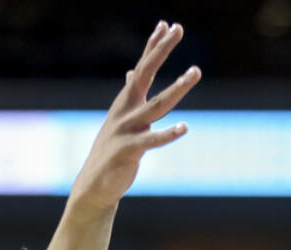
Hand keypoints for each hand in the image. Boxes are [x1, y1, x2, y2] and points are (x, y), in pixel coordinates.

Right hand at [67, 21, 201, 214]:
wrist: (95, 185)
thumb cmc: (111, 151)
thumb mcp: (120, 118)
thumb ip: (129, 93)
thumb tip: (131, 71)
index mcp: (125, 102)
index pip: (142, 68)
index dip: (154, 46)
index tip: (167, 24)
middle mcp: (125, 111)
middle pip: (146, 75)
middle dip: (161, 51)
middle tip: (178, 29)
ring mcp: (127, 130)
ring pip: (157, 105)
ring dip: (177, 88)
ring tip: (195, 71)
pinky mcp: (129, 151)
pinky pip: (152, 141)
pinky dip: (167, 134)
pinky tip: (184, 128)